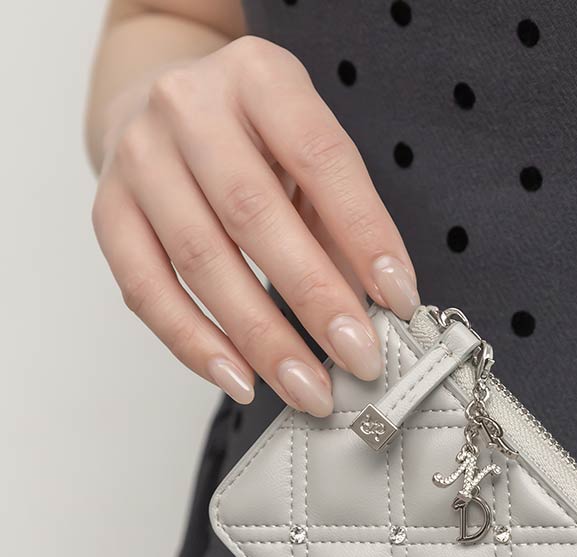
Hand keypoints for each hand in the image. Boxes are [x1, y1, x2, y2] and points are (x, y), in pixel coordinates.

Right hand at [92, 36, 418, 411]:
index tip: (400, 300)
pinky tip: (241, 379)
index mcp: (258, 78)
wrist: (163, 108)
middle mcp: (188, 108)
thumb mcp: (308, 157)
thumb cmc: (255, 141)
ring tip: (309, 388)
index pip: (321, 159)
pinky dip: (196, 344)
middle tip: (359, 359)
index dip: (366, 235)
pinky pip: (147, 290)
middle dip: (315, 299)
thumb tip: (382, 308)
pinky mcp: (108, 211)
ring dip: (261, 338)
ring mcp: (138, 159)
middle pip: (254, 215)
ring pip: (200, 261)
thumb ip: (343, 223)